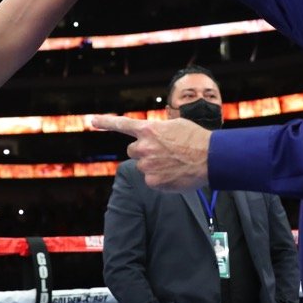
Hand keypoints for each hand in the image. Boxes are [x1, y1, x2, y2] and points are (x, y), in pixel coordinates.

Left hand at [90, 115, 210, 190]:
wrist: (210, 158)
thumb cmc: (197, 139)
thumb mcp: (176, 125)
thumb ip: (158, 130)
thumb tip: (152, 137)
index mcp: (148, 130)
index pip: (122, 124)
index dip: (106, 122)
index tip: (92, 121)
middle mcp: (143, 147)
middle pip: (133, 150)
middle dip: (144, 151)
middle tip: (164, 151)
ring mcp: (147, 165)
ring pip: (143, 165)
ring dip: (153, 165)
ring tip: (174, 162)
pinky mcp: (153, 181)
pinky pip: (151, 180)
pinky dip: (160, 178)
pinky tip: (174, 173)